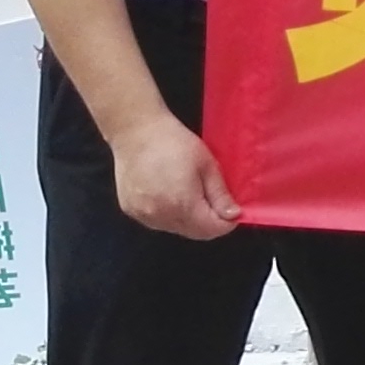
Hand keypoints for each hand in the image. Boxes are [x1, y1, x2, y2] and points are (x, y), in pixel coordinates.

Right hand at [111, 114, 242, 239]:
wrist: (136, 132)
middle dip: (209, 222)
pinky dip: (168, 214)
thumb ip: (220, 194)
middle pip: (194, 233)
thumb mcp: (207, 165)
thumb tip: (234, 216)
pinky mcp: (130, 210)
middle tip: (213, 200)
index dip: (227, 222)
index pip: (212, 230)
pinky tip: (168, 194)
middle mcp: (160, 216)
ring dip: (189, 220)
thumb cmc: (175, 143)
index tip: (232, 210)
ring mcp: (143, 215)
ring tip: (190, 194)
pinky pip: (157, 222)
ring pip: (176, 228)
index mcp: (182, 204)